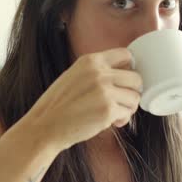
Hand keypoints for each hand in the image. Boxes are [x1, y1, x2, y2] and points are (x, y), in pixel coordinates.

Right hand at [24, 48, 141, 149]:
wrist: (45, 126)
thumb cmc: (59, 105)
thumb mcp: (75, 75)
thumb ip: (96, 71)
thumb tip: (125, 74)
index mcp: (90, 61)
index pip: (126, 55)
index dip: (130, 68)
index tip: (126, 80)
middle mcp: (99, 73)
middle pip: (136, 78)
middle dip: (132, 91)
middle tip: (122, 101)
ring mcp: (104, 91)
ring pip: (135, 97)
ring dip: (128, 107)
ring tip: (116, 113)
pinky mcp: (108, 110)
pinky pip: (128, 113)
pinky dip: (123, 119)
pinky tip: (112, 122)